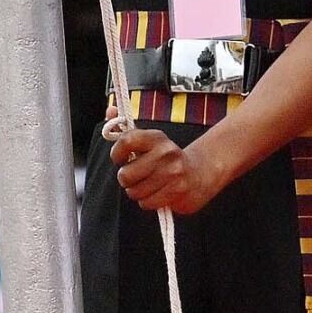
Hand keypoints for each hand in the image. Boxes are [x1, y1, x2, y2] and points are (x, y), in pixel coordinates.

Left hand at [108, 107, 223, 213]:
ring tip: (150, 185)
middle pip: (126, 174)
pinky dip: (149, 202)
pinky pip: (147, 203)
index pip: (126, 140)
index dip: (117, 153)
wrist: (201, 173)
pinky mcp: (177, 190)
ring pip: (135, 192)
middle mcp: (166, 153)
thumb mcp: (150, 142)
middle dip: (127, 179)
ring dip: (138, 192)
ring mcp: (173, 172)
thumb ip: (127, 129)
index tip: (120, 159)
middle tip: (137, 176)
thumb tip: (110, 110)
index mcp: (157, 138)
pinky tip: (158, 194)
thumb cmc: (167, 159)